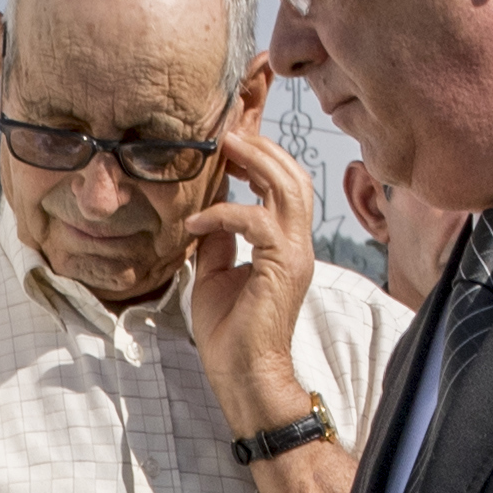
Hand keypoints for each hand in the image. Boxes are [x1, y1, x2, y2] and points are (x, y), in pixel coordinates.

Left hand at [175, 99, 322, 427]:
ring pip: (289, 185)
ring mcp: (294, 253)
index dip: (263, 144)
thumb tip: (206, 210)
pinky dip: (225, 213)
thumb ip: (217, 239)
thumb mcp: (213, 273)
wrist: (243, 376)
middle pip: (292, 172)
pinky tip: (197, 221)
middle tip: (229, 122)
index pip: (280, 179)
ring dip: (254, 161)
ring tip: (224, 148)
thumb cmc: (230, 334)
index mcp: (283, 240)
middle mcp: (296, 241)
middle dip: (263, 140)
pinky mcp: (283, 266)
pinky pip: (258, 221)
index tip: (239, 115)